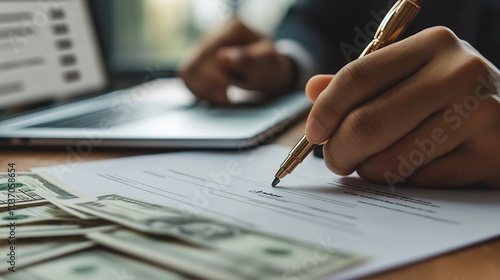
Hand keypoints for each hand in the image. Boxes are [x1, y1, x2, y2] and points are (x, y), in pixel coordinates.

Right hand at [179, 18, 295, 105]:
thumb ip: (248, 61)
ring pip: (186, 71)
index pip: (208, 54)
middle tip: (225, 99)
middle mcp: (214, 33)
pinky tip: (213, 96)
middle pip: (194, 64)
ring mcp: (204, 46)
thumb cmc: (270, 66)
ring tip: (220, 98)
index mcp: (232, 29)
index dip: (212, 78)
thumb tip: (223, 58)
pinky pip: (187, 77)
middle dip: (207, 87)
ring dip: (201, 90)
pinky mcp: (199, 60)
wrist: (269, 70)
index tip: (226, 94)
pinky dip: (198, 90)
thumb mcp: (267, 64)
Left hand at [305, 27, 499, 187]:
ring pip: (390, 159)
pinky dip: (401, 181)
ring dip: (368, 170)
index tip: (313, 132)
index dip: (325, 110)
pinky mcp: (489, 154)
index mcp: (432, 45)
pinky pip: (419, 180)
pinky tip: (410, 169)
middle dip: (338, 151)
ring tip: (372, 164)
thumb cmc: (453, 96)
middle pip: (367, 123)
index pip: (357, 77)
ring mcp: (478, 114)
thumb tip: (313, 89)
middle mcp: (457, 73)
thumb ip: (364, 82)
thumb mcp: (413, 75)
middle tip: (335, 160)